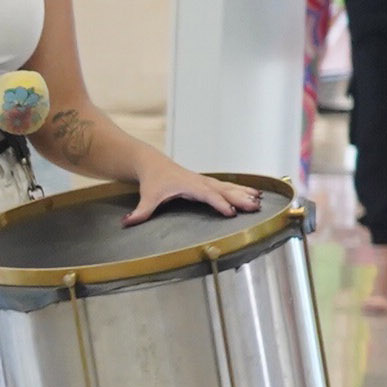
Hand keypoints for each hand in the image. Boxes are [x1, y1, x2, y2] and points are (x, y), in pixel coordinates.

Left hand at [122, 162, 265, 225]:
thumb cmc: (152, 180)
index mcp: (188, 185)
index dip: (219, 203)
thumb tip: (127, 223)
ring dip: (244, 193)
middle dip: (239, 198)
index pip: (207, 195)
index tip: (231, 212)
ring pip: (228, 187)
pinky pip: (227, 186)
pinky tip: (254, 194)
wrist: (152, 163)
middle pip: (223, 190)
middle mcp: (200, 181)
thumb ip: (140, 212)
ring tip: (259, 200)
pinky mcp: (207, 182)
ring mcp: (205, 181)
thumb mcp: (147, 197)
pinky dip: (241, 189)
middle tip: (254, 206)